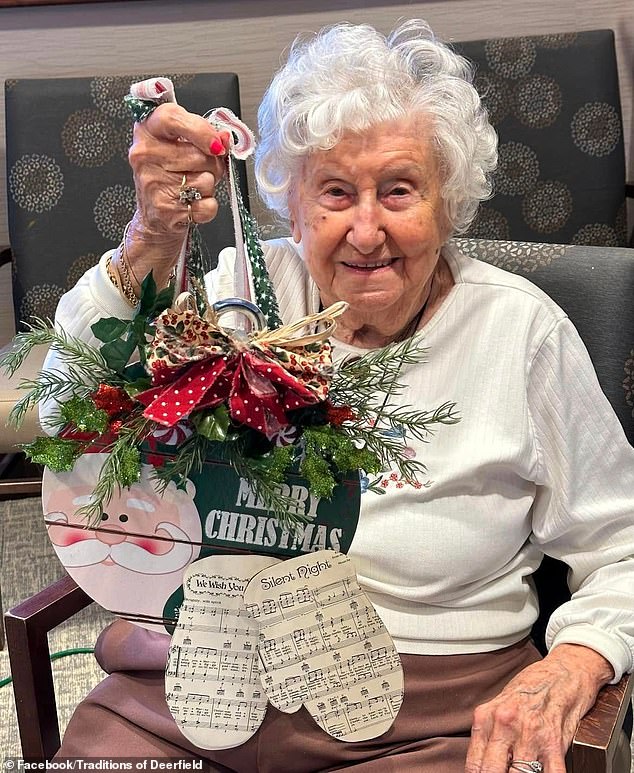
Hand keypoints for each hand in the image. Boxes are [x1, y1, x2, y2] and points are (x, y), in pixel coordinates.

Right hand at [123, 102, 228, 289]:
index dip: (201, 130)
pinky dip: (208, 206)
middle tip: (201, 169)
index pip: (172, 118)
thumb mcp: (180, 145)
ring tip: (193, 186)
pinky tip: (194, 203)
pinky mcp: (165, 209)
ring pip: (206, 180)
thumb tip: (225, 138)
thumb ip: (203, 135)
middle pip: (199, 155)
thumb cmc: (169, 175)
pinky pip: (207, 205)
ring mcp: (153, 183)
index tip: (217, 143)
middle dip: (212, 164)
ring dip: (209, 185)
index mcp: (148, 130)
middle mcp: (145, 154)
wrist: (155, 216)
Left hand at [465, 644, 612, 772]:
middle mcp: (505, 724)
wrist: (562, 673)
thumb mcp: (498, 706)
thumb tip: (479, 767)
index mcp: (487, 716)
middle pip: (492, 771)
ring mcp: (530, 734)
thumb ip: (488, 734)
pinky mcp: (555, 742)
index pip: (474, 764)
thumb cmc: (529, 690)